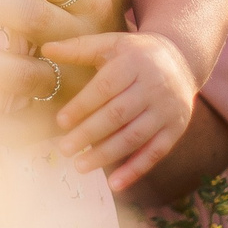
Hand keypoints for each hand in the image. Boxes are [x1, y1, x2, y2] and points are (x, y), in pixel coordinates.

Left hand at [40, 30, 199, 192]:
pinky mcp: (176, 128)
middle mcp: (153, 86)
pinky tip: (115, 184)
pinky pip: (155, 152)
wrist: (181, 60)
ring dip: (107, 154)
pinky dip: (135, 170)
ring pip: (134, 136)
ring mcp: (167, 110)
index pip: (105, 87)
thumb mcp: (110, 44)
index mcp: (134, 62)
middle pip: (118, 114)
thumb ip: (79, 48)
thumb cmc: (134, 54)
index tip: (61, 122)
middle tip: (64, 149)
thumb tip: (46, 48)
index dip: (82, 106)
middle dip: (89, 133)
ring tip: (80, 166)